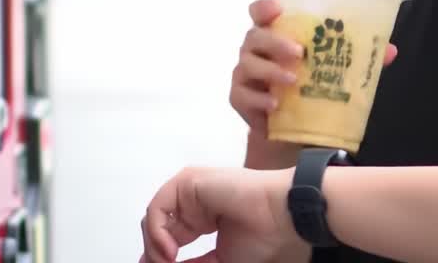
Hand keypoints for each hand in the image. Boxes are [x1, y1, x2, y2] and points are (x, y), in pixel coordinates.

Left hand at [139, 166, 298, 262]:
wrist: (282, 216)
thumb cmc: (264, 237)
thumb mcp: (220, 261)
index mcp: (204, 219)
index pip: (172, 238)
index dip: (162, 256)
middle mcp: (195, 203)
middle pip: (161, 228)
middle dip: (155, 252)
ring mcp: (191, 192)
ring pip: (155, 218)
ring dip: (155, 244)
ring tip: (167, 261)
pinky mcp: (188, 182)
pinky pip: (158, 208)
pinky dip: (156, 231)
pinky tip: (170, 250)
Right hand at [230, 0, 399, 133]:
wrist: (292, 132)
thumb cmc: (310, 90)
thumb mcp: (334, 72)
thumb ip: (358, 58)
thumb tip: (390, 50)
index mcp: (275, 34)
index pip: (260, 11)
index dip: (264, 6)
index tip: (276, 8)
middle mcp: (256, 49)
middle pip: (255, 35)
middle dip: (275, 41)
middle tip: (299, 53)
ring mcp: (245, 73)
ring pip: (248, 63)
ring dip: (270, 70)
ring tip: (292, 80)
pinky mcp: (240, 98)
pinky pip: (243, 94)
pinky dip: (259, 98)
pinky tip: (275, 104)